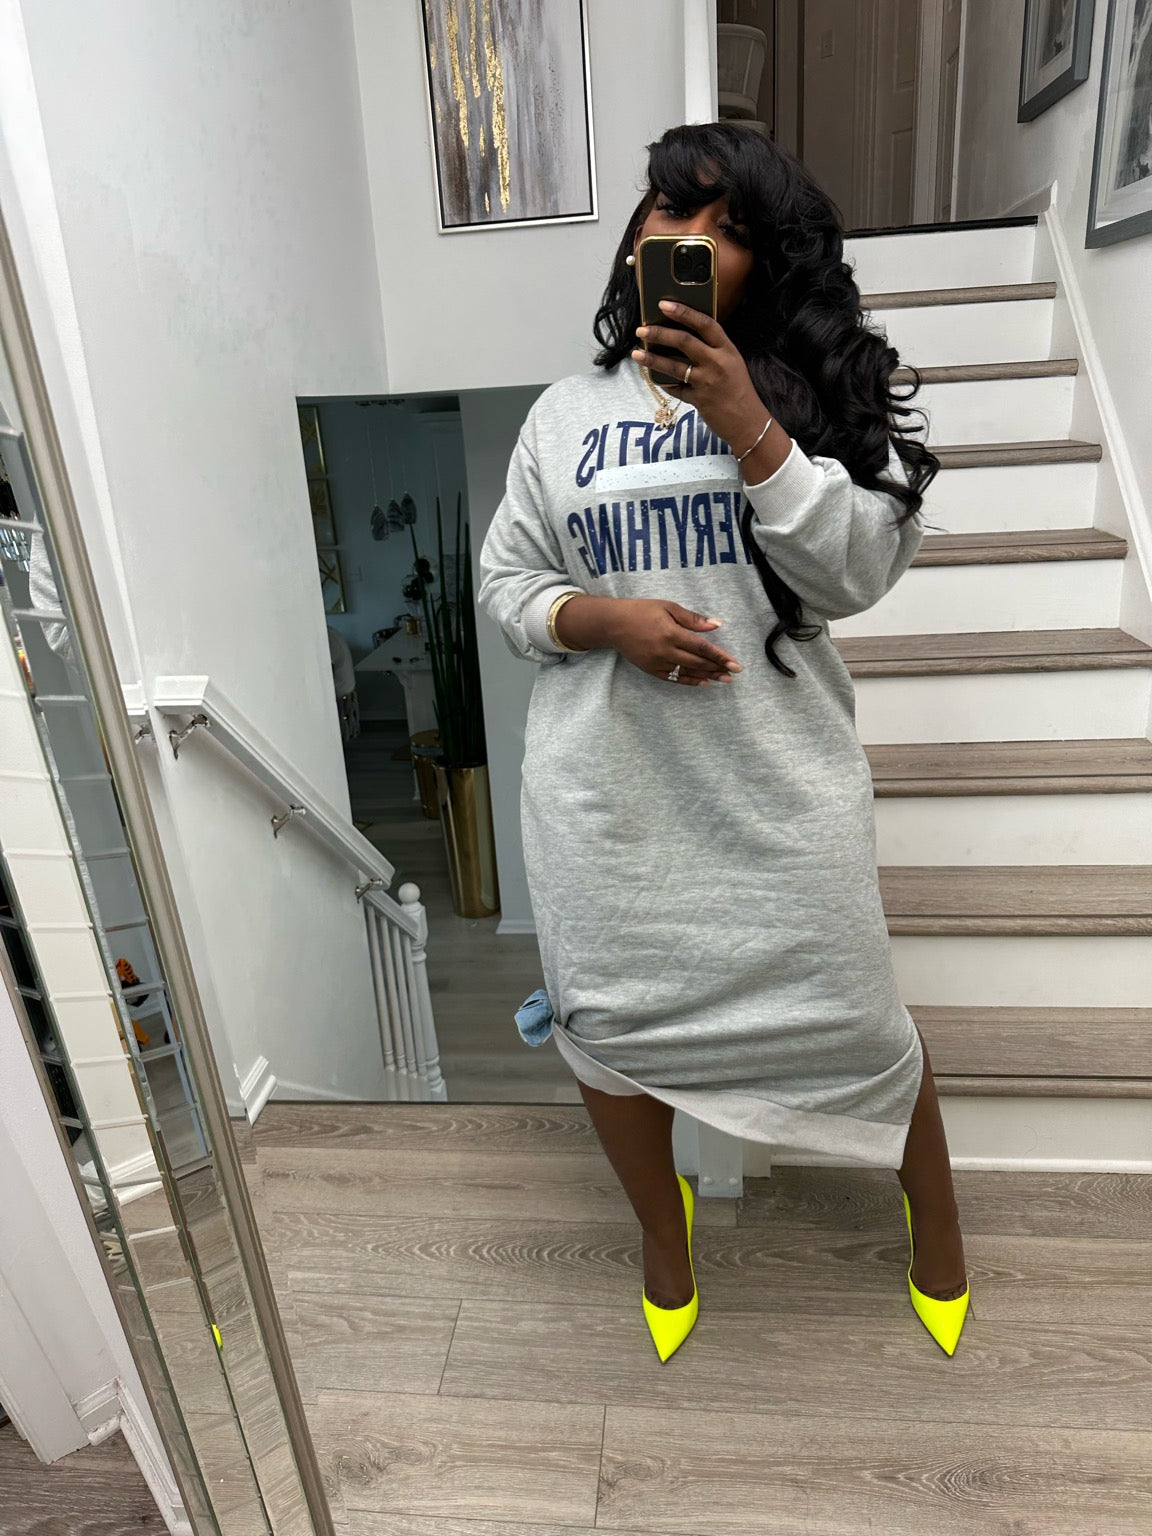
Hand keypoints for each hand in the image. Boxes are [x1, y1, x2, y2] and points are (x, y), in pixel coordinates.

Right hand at [600, 597, 742, 686]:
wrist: (613, 624)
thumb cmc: (641, 611)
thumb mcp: (668, 607)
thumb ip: (692, 619)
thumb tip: (716, 625)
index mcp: (671, 633)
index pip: (702, 648)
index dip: (720, 657)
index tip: (735, 664)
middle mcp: (666, 651)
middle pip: (698, 663)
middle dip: (718, 668)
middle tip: (734, 673)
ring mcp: (657, 662)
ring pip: (687, 672)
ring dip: (707, 676)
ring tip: (723, 679)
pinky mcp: (651, 669)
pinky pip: (674, 678)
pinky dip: (689, 681)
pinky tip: (702, 682)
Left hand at [631, 300, 770, 453]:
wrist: (749, 422)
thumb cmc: (739, 390)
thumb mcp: (732, 363)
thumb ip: (713, 349)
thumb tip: (684, 336)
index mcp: (727, 349)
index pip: (705, 323)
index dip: (684, 312)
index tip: (664, 304)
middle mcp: (717, 363)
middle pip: (684, 341)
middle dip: (660, 333)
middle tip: (641, 329)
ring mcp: (707, 382)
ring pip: (674, 366)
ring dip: (652, 359)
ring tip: (636, 354)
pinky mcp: (698, 400)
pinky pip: (675, 389)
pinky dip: (664, 383)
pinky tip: (653, 377)